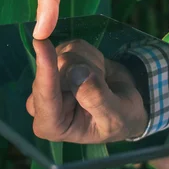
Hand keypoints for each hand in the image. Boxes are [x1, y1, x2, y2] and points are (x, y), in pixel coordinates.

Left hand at [26, 39, 147, 142]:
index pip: (45, 95)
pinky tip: (97, 70)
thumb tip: (76, 72)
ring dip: (91, 63)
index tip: (40, 43)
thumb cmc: (120, 120)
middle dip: (86, 70)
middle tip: (105, 89)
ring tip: (101, 81)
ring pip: (65, 53)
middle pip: (56, 68)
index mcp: (51, 125)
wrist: (128, 107)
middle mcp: (41, 102)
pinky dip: (91, 54)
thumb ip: (96, 99)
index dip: (45, 70)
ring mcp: (48, 78)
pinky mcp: (57, 60)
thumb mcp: (114, 118)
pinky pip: (73, 45)